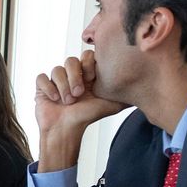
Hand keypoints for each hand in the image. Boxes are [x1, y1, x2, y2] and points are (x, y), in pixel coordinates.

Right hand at [33, 50, 129, 169]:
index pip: (87, 55)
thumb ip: (126, 95)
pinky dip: (48, 89)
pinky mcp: (42, 87)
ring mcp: (56, 80)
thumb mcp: (112, 105)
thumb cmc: (87, 118)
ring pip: (56, 69)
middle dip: (74, 77)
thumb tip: (144, 89)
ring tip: (68, 101)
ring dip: (63, 86)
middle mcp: (71, 75)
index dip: (87, 64)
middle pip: (70, 60)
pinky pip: (42, 78)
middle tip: (79, 93)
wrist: (67, 131)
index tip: (91, 79)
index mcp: (86, 74)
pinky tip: (55, 100)